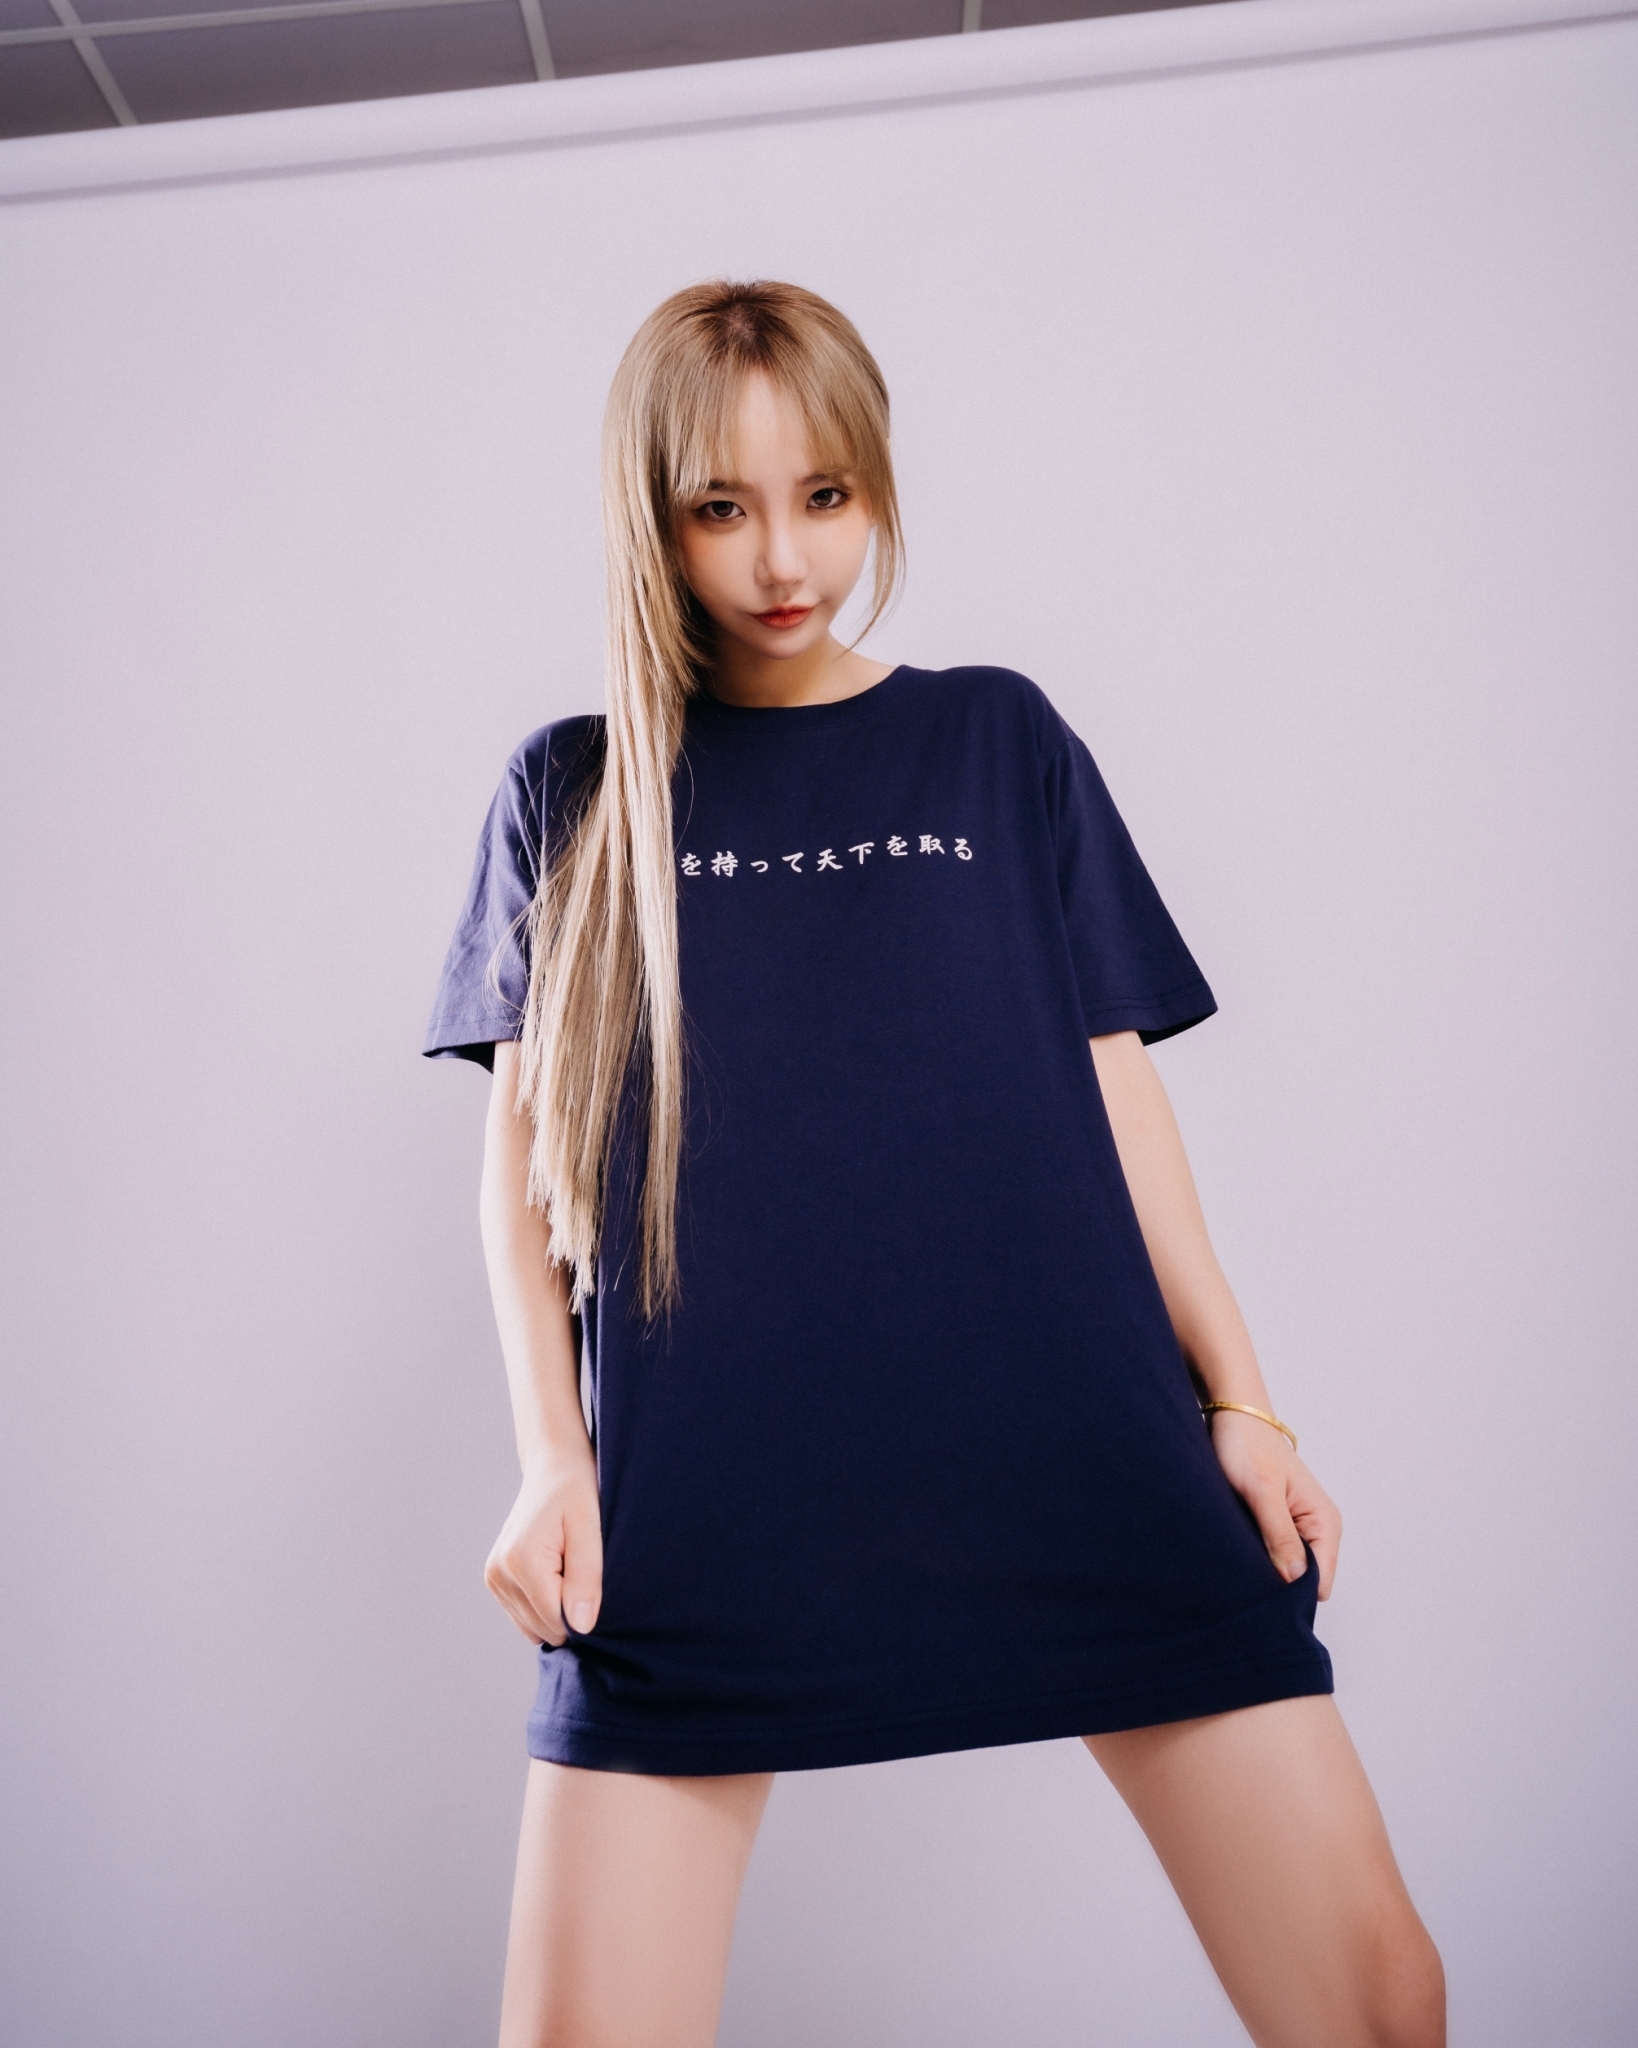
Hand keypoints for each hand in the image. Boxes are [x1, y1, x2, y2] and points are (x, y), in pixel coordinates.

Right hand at [483, 1452, 603, 1645]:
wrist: (553, 1467)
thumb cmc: (577, 1490)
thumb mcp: (590, 1528)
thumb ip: (586, 1578)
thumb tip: (581, 1627)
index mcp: (521, 1561)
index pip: (557, 1621)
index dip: (584, 1611)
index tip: (596, 1578)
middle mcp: (499, 1572)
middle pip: (544, 1627)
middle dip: (569, 1610)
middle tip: (582, 1567)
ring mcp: (494, 1577)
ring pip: (533, 1626)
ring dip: (556, 1608)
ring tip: (569, 1567)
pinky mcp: (495, 1579)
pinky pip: (525, 1616)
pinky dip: (544, 1606)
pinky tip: (557, 1574)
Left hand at [1208, 1409, 1341, 1599]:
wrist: (1233, 1417)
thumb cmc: (1248, 1446)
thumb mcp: (1263, 1492)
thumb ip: (1281, 1535)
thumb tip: (1296, 1580)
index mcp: (1324, 1522)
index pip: (1320, 1582)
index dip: (1292, 1591)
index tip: (1261, 1588)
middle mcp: (1317, 1529)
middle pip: (1304, 1580)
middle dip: (1277, 1581)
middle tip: (1244, 1571)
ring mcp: (1297, 1527)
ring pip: (1286, 1569)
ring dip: (1264, 1567)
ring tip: (1239, 1555)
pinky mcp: (1278, 1524)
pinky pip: (1272, 1554)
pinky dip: (1256, 1555)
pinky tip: (1238, 1547)